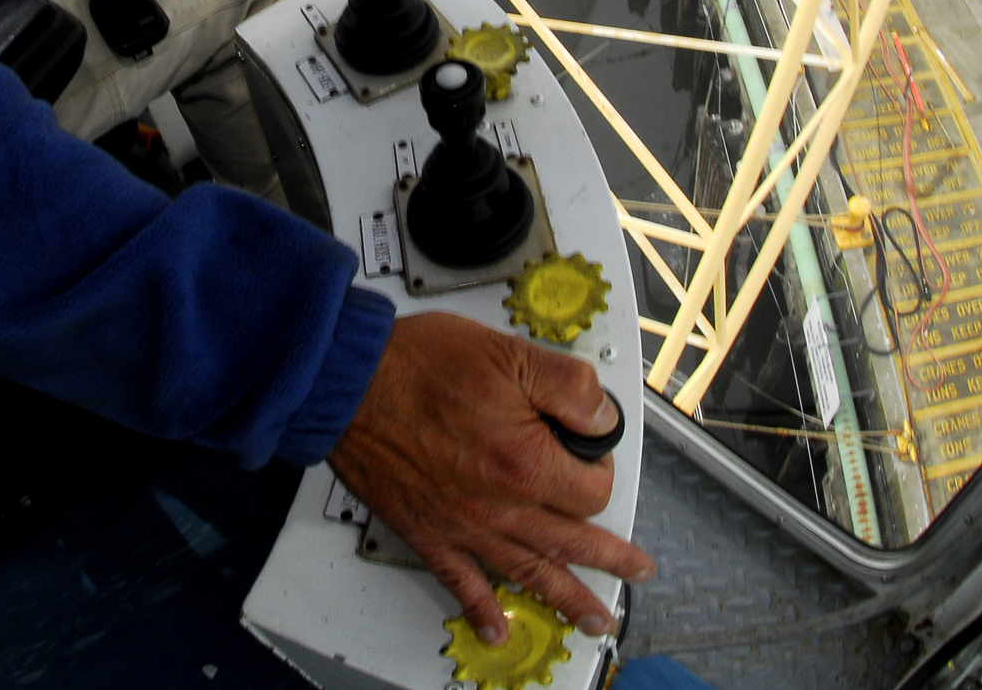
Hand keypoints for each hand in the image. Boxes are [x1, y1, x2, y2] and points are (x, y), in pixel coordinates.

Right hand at [327, 313, 653, 645]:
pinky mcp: (428, 533)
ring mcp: (464, 525)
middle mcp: (500, 505)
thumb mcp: (509, 353)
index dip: (600, 470)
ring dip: (567, 598)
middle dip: (610, 558)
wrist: (348, 382)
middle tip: (633, 569)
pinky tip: (497, 628)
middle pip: (571, 543)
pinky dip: (482, 610)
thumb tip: (601, 417)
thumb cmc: (416, 365)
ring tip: (592, 618)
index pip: (591, 491)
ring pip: (530, 572)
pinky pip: (462, 584)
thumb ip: (567, 386)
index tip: (592, 455)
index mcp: (525, 462)